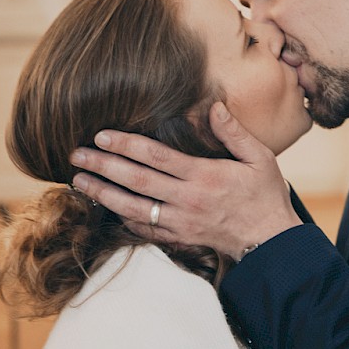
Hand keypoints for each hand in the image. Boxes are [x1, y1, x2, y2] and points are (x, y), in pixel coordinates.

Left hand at [71, 102, 301, 260]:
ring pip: (133, 208)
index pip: (156, 157)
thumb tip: (214, 107)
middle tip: (76, 155)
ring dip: (103, 194)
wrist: (271, 242)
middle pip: (136, 181)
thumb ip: (234, 133)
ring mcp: (180, 222)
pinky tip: (105, 208)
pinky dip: (122, 219)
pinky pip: (144, 230)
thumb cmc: (266, 196)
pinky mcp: (179, 238)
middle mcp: (186, 200)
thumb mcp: (260, 158)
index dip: (126, 145)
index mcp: (204, 176)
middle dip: (103, 167)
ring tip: (79, 181)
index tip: (102, 135)